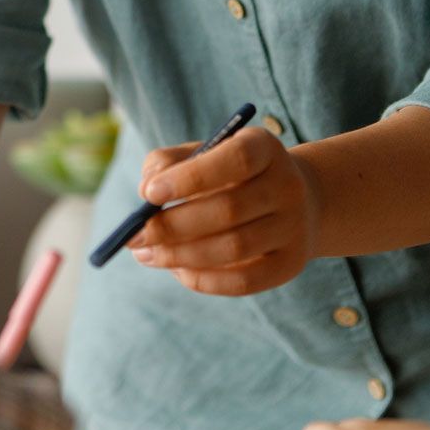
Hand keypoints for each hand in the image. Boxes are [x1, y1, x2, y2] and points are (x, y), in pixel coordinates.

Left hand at [128, 126, 320, 294]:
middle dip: (173, 226)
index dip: (191, 177)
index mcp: (265, 147)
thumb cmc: (230, 173)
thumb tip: (145, 191)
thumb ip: (167, 162)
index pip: (236, 159)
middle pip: (229, 210)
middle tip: (134, 236)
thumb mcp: (202, 153)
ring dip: (181, 256)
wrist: (295, 200)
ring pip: (233, 248)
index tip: (148, 193)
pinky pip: (243, 281)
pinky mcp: (290, 264)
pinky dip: (203, 279)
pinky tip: (176, 269)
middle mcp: (288, 185)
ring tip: (146, 254)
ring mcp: (294, 227)